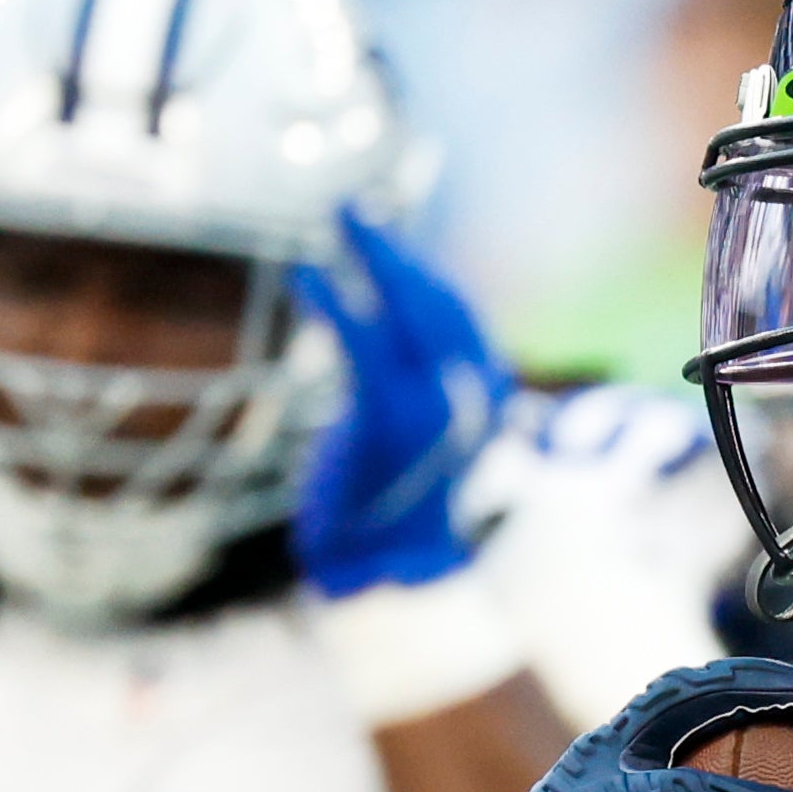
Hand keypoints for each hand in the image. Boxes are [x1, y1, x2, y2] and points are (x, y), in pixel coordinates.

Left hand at [292, 209, 503, 598]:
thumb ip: (419, 389)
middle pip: (436, 298)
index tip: (383, 243)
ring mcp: (434, 402)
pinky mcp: (388, 415)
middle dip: (394, 249)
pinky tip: (305, 273)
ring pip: (405, 306)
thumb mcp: (418, 444)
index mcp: (486, 397)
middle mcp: (472, 394)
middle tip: (354, 209)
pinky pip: (362, 338)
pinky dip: (332, 298)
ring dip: (370, 255)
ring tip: (336, 221)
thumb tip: (399, 334)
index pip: (455, 315)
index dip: (418, 272)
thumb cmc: (395, 516)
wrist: (384, 582)